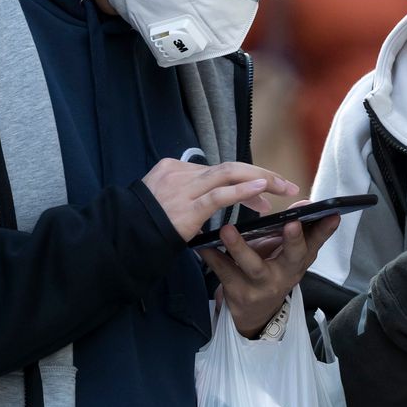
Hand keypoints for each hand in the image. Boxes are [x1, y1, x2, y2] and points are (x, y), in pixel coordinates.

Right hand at [141, 159, 298, 240]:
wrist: (121, 238)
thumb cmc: (143, 226)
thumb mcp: (165, 203)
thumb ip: (188, 196)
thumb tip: (216, 198)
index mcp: (174, 169)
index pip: (218, 170)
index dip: (246, 179)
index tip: (265, 191)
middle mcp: (180, 173)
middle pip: (229, 167)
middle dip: (261, 173)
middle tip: (285, 184)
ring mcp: (183, 189)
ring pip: (228, 174)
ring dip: (261, 180)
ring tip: (283, 188)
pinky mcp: (186, 208)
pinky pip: (220, 195)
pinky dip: (243, 191)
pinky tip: (262, 191)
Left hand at [201, 200, 340, 336]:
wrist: (254, 313)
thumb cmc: (272, 271)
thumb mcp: (287, 255)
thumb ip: (296, 231)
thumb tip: (306, 204)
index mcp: (299, 262)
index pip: (317, 243)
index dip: (324, 230)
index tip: (331, 214)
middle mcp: (285, 275)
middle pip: (293, 257)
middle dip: (294, 240)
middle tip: (291, 223)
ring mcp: (261, 286)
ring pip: (253, 266)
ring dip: (240, 247)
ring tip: (228, 229)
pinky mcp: (238, 292)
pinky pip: (224, 272)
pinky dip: (213, 257)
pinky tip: (203, 244)